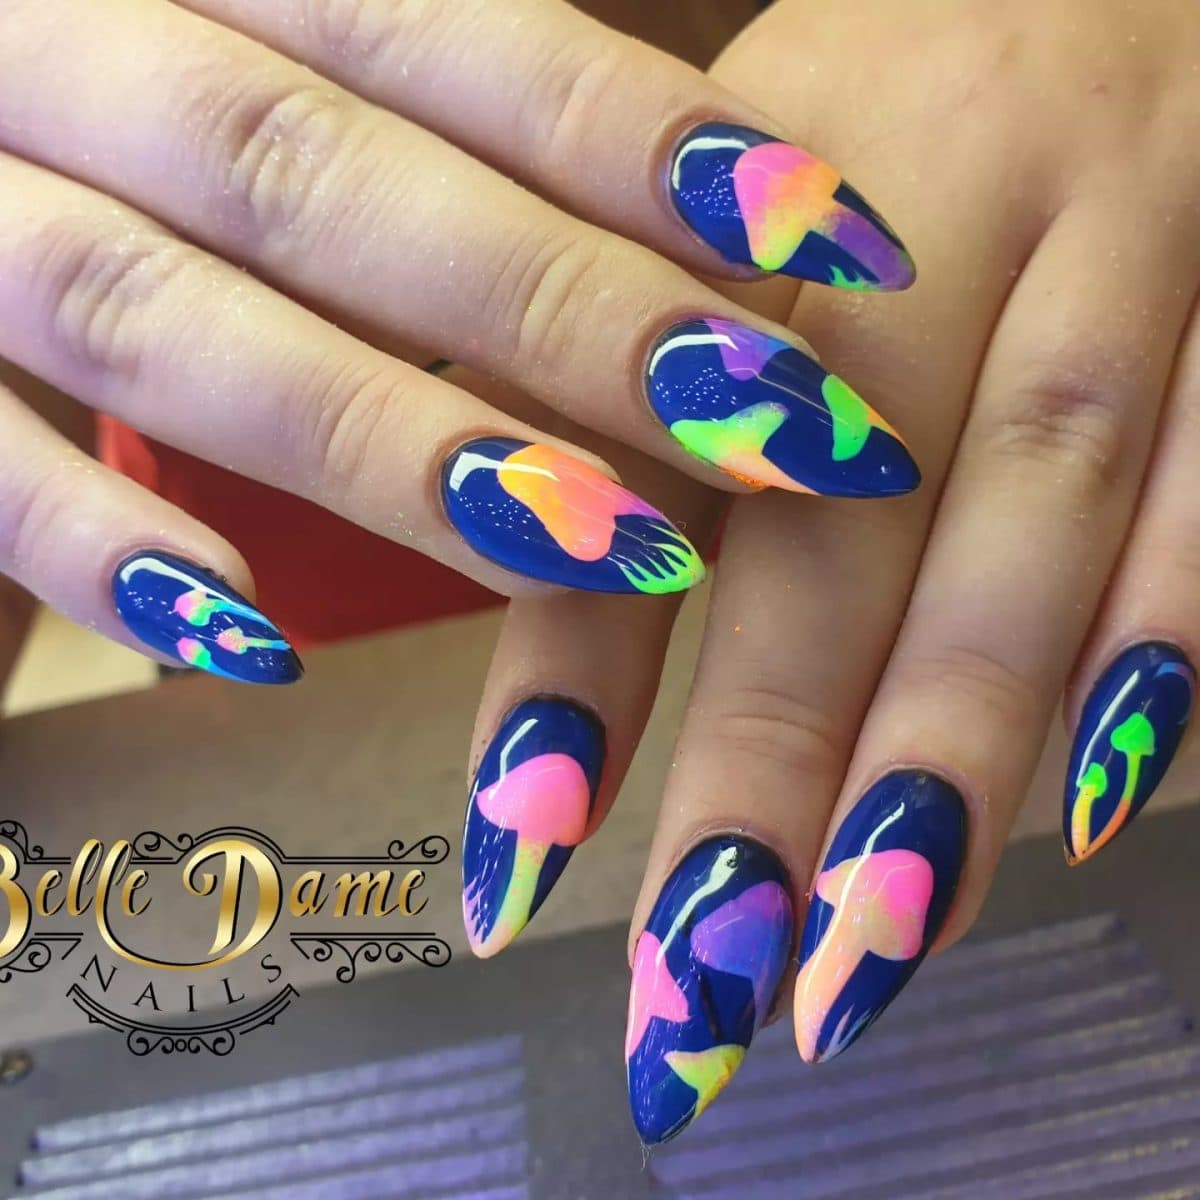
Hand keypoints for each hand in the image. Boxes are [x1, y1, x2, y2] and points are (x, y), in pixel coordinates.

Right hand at [0, 0, 915, 682]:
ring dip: (394, 443)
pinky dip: (104, 551)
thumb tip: (671, 208)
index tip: (835, 246)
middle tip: (776, 432)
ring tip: (609, 550)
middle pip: (321, 179)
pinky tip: (262, 640)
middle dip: (562, 316)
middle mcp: (54, 51)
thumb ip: (410, 115)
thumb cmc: (116, 122)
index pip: (433, 26)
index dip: (638, 139)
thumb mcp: (251, 63)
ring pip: (160, 319)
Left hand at [460, 0, 1199, 1142]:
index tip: (511, 877)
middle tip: (703, 991)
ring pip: (1040, 515)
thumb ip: (597, 410)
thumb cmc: (862, 127)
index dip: (568, 682)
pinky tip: (1107, 793)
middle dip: (769, 766)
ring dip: (954, 745)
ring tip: (870, 954)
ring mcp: (1124, 244)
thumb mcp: (694, 230)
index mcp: (744, 211)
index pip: (626, 465)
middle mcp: (930, 224)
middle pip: (835, 522)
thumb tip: (536, 653)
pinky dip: (1170, 634)